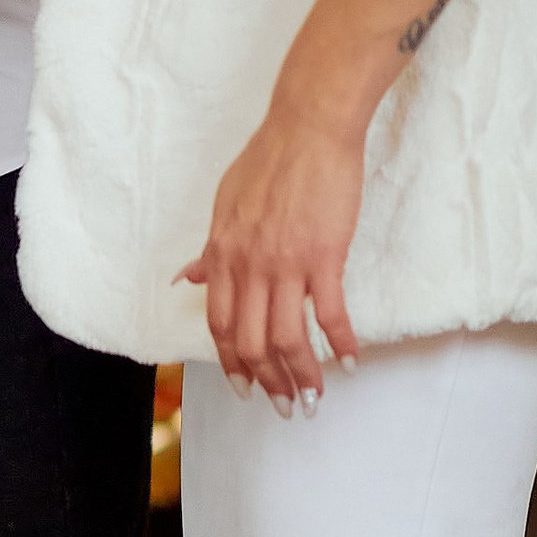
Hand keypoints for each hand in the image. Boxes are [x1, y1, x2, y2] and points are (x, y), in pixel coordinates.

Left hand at [179, 105, 365, 406]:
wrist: (307, 129)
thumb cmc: (268, 162)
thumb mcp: (225, 206)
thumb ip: (211, 251)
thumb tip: (188, 279)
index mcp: (223, 255)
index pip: (221, 325)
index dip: (231, 363)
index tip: (245, 388)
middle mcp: (248, 266)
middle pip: (252, 342)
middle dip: (268, 383)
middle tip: (284, 407)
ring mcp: (285, 264)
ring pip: (287, 338)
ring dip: (301, 377)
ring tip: (312, 400)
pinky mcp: (323, 256)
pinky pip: (328, 313)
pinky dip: (339, 344)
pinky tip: (349, 364)